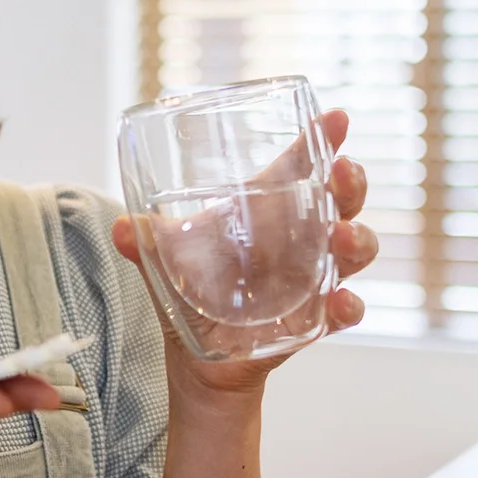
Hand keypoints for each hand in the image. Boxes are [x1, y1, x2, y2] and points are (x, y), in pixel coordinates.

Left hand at [111, 108, 379, 401]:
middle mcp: (298, 240)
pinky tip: (340, 302)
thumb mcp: (165, 261)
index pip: (300, 167)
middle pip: (340, 200)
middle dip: (350, 182)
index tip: (336, 119)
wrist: (195, 358)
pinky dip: (347, 306)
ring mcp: (311, 279)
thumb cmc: (189, 294)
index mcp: (266, 212)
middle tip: (341, 172)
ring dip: (356, 239)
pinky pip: (343, 311)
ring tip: (340, 235)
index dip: (321, 140)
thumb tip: (121, 227)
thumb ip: (146, 241)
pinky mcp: (312, 320)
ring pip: (353, 250)